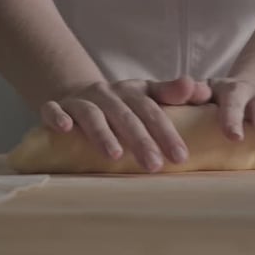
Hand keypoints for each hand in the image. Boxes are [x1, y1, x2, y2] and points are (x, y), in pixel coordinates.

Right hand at [39, 77, 211, 171]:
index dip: (167, 134)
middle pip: (127, 117)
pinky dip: (58, 117)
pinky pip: (54, 109)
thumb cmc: (122, 103)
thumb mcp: (148, 95)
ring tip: (115, 156)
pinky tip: (66, 130)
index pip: (154, 112)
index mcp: (135, 93)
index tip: (180, 157)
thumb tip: (199, 88)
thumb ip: (172, 94)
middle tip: (154, 166)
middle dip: (141, 141)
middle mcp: (110, 95)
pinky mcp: (57, 106)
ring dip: (103, 134)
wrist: (78, 92)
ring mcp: (83, 101)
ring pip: (93, 115)